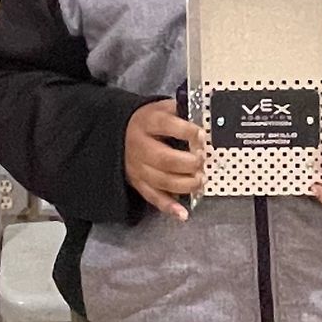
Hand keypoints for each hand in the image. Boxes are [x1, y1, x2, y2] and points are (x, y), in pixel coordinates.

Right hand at [125, 98, 204, 217]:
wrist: (118, 135)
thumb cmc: (148, 123)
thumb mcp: (160, 108)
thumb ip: (180, 110)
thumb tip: (203, 115)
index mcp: (148, 123)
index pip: (167, 126)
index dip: (188, 132)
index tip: (202, 135)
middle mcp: (141, 147)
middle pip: (165, 159)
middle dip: (189, 163)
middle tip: (202, 160)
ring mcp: (139, 168)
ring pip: (163, 181)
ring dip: (186, 184)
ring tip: (200, 180)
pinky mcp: (139, 184)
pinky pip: (154, 198)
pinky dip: (170, 207)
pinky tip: (183, 213)